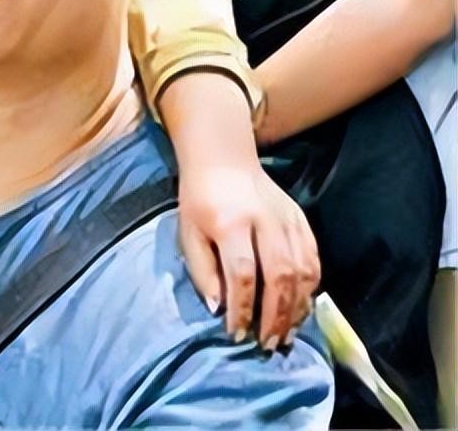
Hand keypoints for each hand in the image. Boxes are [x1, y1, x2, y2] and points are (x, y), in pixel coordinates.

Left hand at [178, 165, 319, 348]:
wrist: (222, 159)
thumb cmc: (200, 199)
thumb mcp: (188, 232)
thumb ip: (202, 270)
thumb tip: (218, 308)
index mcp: (230, 222)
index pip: (243, 273)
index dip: (242, 308)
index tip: (236, 333)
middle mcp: (264, 221)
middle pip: (278, 276)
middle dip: (274, 316)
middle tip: (267, 344)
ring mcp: (287, 219)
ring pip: (302, 272)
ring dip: (296, 309)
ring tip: (285, 334)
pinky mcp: (301, 220)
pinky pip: (313, 261)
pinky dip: (310, 290)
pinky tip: (300, 308)